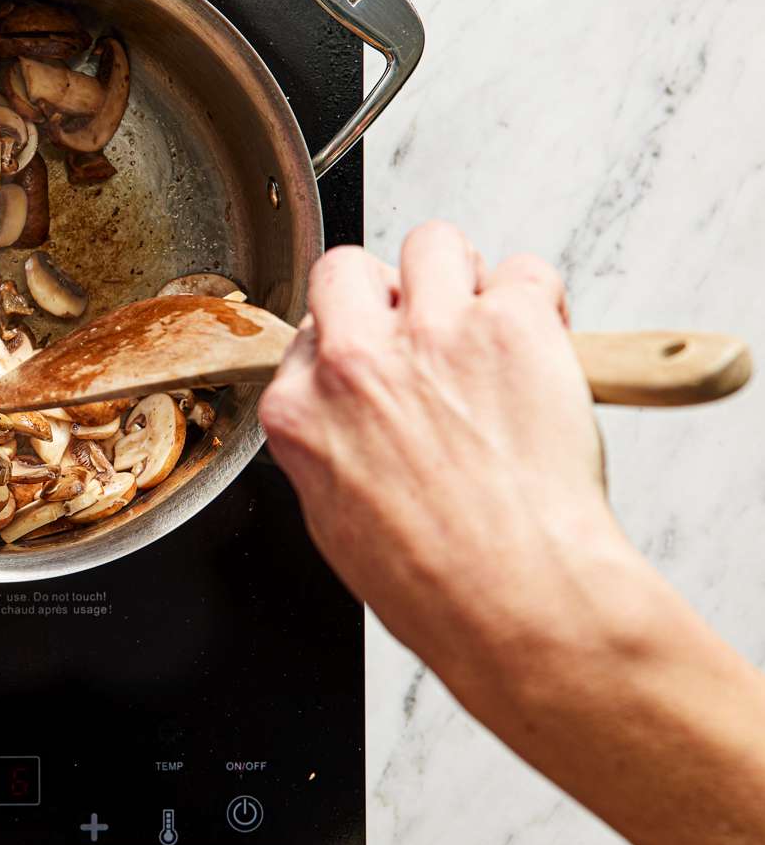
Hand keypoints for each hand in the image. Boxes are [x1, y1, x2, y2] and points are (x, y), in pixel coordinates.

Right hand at [259, 221, 764, 844]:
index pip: (309, 331)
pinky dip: (539, 300)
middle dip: (388, 290)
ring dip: (462, 277)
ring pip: (434, 243)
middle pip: (348, 267)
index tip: (383, 358)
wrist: (516, 600)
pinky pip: (525, 271)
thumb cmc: (435, 583)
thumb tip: (348, 422)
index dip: (353, 341)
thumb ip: (328, 448)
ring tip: (490, 325)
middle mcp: (355, 362)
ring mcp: (431, 336)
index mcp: (301, 411)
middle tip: (427, 326)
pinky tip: (543, 342)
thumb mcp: (333, 522)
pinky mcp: (508, 326)